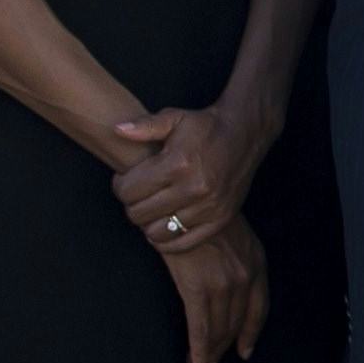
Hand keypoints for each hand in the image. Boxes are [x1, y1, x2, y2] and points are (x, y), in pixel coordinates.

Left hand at [109, 95, 276, 256]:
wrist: (246, 135)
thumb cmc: (206, 127)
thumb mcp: (174, 118)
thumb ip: (145, 125)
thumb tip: (117, 130)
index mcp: (178, 163)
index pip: (128, 191)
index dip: (120, 185)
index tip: (127, 179)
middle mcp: (194, 188)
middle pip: (138, 213)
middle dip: (132, 203)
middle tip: (141, 192)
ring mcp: (208, 207)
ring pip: (157, 232)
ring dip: (149, 222)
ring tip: (154, 207)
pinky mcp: (220, 219)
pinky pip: (183, 244)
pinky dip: (168, 239)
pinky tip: (167, 224)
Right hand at [167, 221, 268, 362]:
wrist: (181, 202)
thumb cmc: (199, 217)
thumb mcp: (233, 237)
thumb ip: (236, 261)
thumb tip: (225, 284)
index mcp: (256, 264)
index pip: (259, 309)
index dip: (251, 333)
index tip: (245, 350)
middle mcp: (246, 277)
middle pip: (237, 323)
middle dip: (224, 346)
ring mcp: (224, 284)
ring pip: (219, 329)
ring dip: (209, 352)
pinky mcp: (198, 288)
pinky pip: (201, 327)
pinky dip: (199, 349)